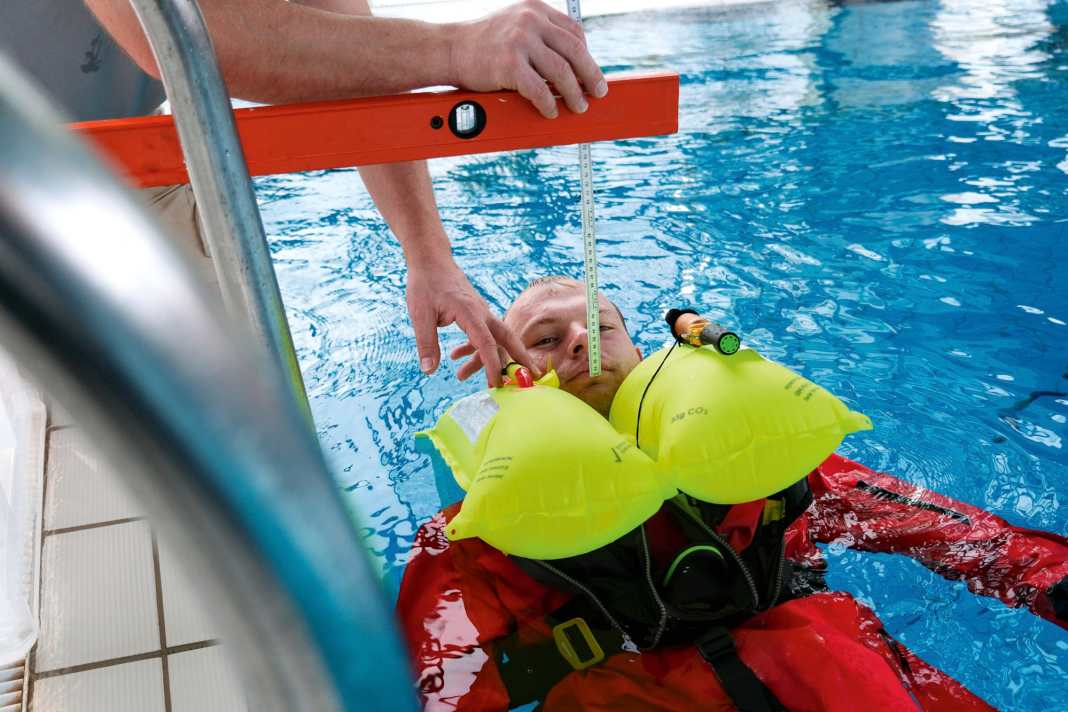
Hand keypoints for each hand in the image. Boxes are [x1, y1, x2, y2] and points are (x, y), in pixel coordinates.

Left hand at [406, 258, 536, 386]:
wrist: (430, 260)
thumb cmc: (426, 283)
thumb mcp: (420, 315)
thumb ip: (426, 343)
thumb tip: (429, 371)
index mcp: (471, 312)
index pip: (486, 343)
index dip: (492, 365)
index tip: (495, 385)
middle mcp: (482, 313)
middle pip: (507, 339)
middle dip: (519, 360)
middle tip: (530, 379)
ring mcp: (481, 313)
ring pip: (492, 340)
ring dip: (482, 360)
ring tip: (460, 377)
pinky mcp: (475, 314)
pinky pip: (481, 335)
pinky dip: (473, 348)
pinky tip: (455, 356)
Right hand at [447, 0, 607, 118]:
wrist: (447, 49)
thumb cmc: (480, 43)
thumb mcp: (513, 25)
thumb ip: (538, 35)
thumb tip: (568, 64)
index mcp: (535, 9)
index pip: (573, 32)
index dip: (586, 54)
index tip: (590, 72)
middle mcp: (530, 20)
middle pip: (575, 51)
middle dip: (591, 75)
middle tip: (598, 92)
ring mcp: (520, 41)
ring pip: (561, 72)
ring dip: (574, 93)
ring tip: (579, 106)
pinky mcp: (509, 64)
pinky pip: (539, 89)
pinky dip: (549, 104)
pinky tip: (551, 111)